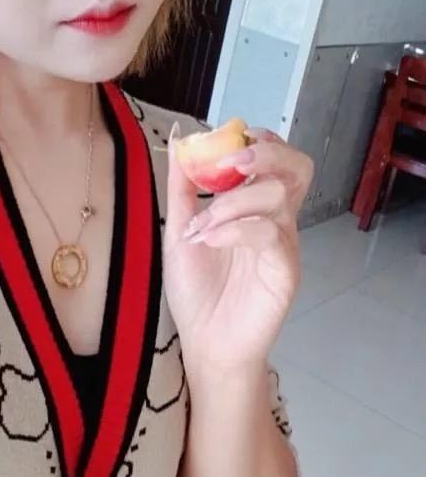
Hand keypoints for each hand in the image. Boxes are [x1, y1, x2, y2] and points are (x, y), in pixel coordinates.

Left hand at [163, 125, 313, 379]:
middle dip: (267, 152)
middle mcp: (276, 219)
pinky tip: (210, 240)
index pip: (276, 158)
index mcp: (255, 206)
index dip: (260, 139)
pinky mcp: (285, 270)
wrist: (205, 342)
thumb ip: (182, 185)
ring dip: (232, 200)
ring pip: (279, 195)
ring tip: (202, 225)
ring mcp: (284, 244)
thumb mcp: (180, 229)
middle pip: (297, 167)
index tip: (228, 137)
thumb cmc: (197, 289)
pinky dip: (236, 228)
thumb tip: (179, 134)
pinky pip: (271, 233)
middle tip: (232, 160)